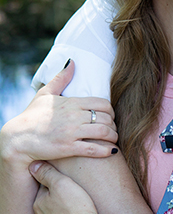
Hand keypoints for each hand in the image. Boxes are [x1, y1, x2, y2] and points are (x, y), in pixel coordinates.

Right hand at [1, 60, 117, 165]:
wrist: (17, 138)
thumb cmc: (32, 116)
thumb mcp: (45, 94)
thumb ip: (61, 78)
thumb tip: (72, 61)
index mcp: (71, 103)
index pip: (102, 103)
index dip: (111, 111)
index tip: (110, 117)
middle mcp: (73, 116)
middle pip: (106, 118)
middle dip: (113, 125)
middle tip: (113, 130)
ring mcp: (71, 132)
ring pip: (103, 132)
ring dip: (113, 137)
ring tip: (113, 141)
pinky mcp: (68, 148)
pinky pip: (93, 149)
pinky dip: (106, 150)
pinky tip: (111, 151)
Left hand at [30, 160, 101, 213]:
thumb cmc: (77, 209)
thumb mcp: (62, 184)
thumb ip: (47, 173)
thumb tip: (33, 164)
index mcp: (39, 205)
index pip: (45, 187)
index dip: (58, 182)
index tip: (69, 181)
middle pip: (51, 204)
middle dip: (61, 199)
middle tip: (78, 195)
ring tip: (82, 210)